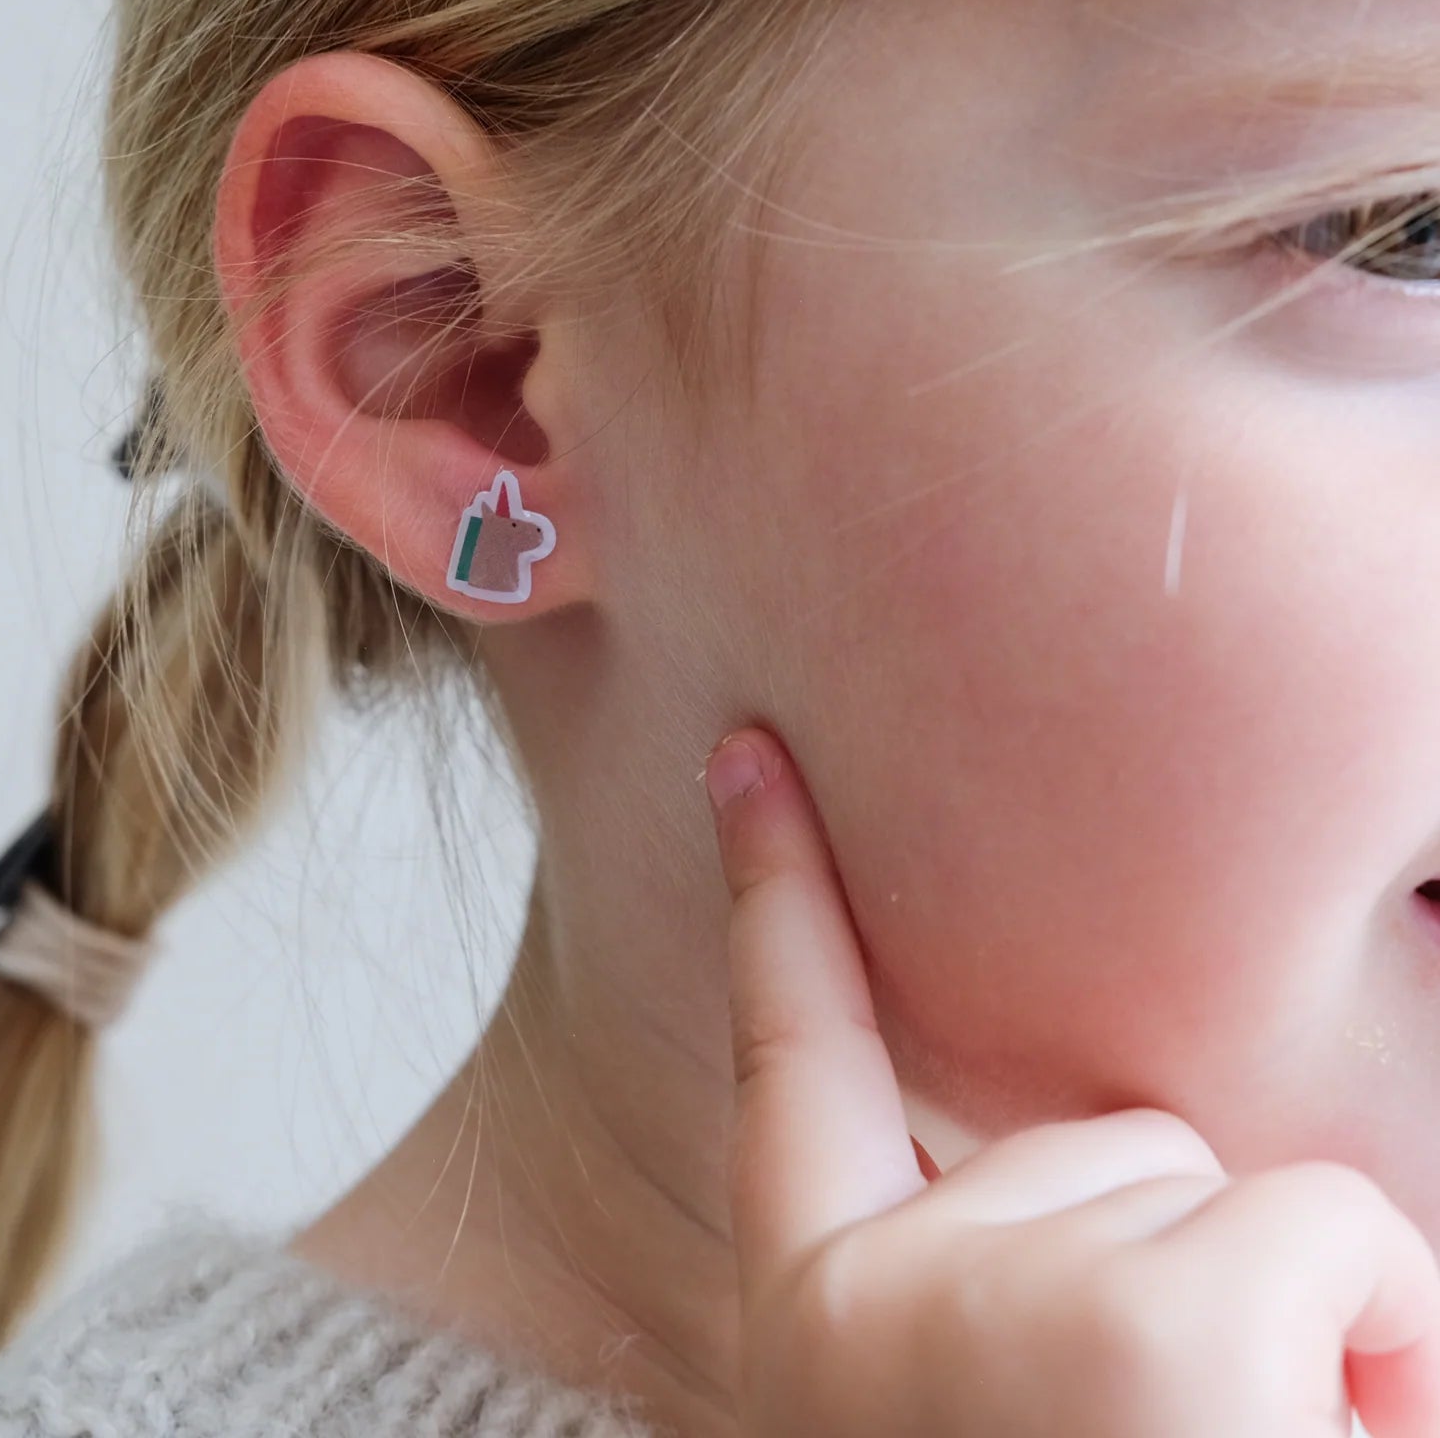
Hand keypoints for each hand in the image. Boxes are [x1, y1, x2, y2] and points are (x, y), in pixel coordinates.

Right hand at [703, 724, 1439, 1437]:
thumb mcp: (973, 1404)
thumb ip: (985, 1257)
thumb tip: (1110, 1145)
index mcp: (818, 1326)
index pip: (788, 1052)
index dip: (770, 890)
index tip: (747, 753)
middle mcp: (875, 1298)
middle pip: (1077, 1132)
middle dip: (1174, 1262)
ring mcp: (1005, 1303)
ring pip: (1198, 1168)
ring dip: (1269, 1311)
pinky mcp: (1160, 1331)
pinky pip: (1324, 1217)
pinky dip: (1383, 1325)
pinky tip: (1332, 1434)